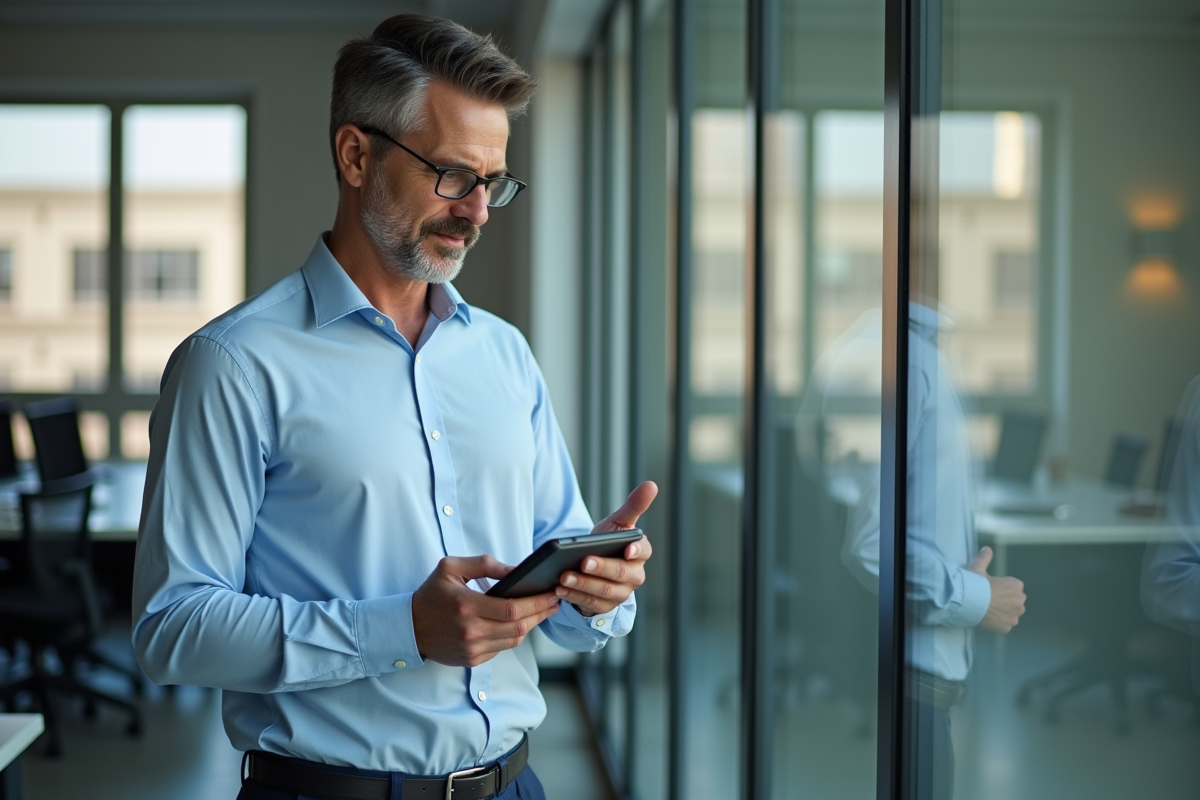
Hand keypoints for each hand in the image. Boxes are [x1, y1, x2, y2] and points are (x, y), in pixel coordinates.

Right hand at [412, 555, 559, 666]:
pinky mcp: (472, 660)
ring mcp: (472, 649)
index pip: (512, 610)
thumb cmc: (431, 594)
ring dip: (531, 626)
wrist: (409, 628)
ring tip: (542, 611)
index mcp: (466, 606)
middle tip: (554, 602)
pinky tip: (519, 623)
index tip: (551, 593)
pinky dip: (513, 636)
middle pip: (519, 628)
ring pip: (514, 640)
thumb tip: (516, 570)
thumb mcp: (451, 567)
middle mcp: (471, 631)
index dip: (537, 603)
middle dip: (541, 614)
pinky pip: (502, 649)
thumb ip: (484, 565)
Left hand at [556, 482, 657, 616]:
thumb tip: (651, 484)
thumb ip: (634, 505)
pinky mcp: (604, 606)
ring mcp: (620, 594)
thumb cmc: (608, 541)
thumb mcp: (617, 523)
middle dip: (601, 568)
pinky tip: (560, 589)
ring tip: (564, 576)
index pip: (643, 551)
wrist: (591, 566)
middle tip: (582, 561)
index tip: (627, 549)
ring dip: (583, 584)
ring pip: (603, 591)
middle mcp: (634, 576)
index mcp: (640, 553)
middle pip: (620, 573)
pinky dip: (574, 596)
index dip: (636, 551)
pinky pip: (590, 603)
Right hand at [968, 546, 1026, 633]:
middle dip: (1006, 601)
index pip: (1013, 588)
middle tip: (990, 600)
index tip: (991, 589)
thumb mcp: (978, 566)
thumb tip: (986, 549)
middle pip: (1014, 602)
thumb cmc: (974, 584)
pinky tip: (988, 618)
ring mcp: (1014, 616)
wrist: (969, 601)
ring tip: (988, 610)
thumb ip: (985, 557)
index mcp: (1016, 586)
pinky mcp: (1007, 627)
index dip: (1002, 588)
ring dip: (1003, 613)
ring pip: (1011, 614)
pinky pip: (1004, 625)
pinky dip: (998, 623)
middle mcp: (1020, 601)